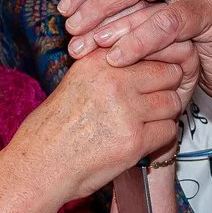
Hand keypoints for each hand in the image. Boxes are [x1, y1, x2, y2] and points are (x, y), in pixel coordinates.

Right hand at [7, 52, 187, 202]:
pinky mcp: (134, 139)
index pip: (150, 46)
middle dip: (167, 88)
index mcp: (99, 60)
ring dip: (164, 115)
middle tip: (155, 102)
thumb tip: (146, 60)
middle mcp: (113, 79)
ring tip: (146, 123)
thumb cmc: (53, 129)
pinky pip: (168, 131)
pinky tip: (140, 141)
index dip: (159, 63)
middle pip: (168, 73)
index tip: (157, 76)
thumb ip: (109, 68)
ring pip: (172, 103)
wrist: (39, 166)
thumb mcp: (77, 82)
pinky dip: (159, 139)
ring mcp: (126, 110)